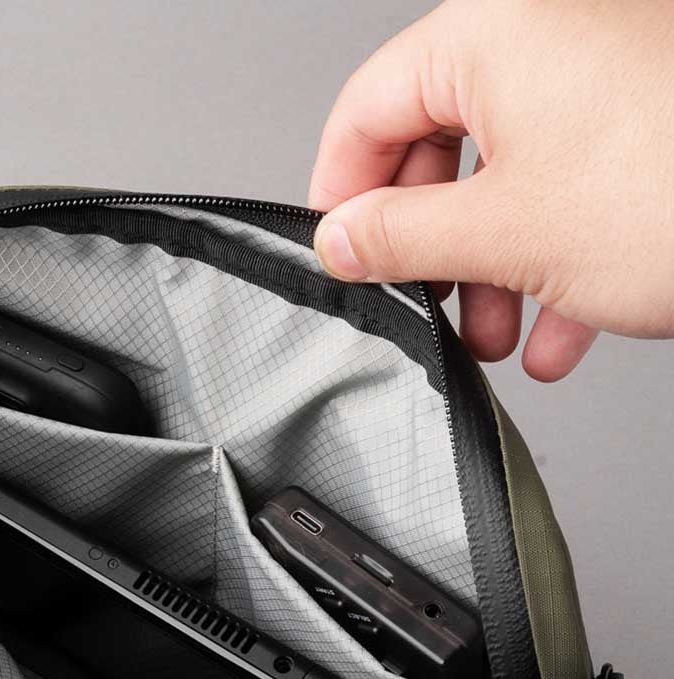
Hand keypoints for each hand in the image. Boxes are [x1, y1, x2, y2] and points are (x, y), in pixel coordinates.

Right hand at [308, 0, 673, 379]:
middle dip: (432, 251)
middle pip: (438, 150)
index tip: (340, 253)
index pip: (367, 109)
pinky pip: (570, 190)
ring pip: (507, 181)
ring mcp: (600, 83)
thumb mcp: (503, 232)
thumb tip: (340, 240)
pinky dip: (553, 262)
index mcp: (491, 36)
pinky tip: (560, 328)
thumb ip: (398, 237)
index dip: (340, 191)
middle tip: (424, 306)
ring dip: (492, 274)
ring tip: (498, 337)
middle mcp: (544, 41)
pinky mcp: (644, 127)